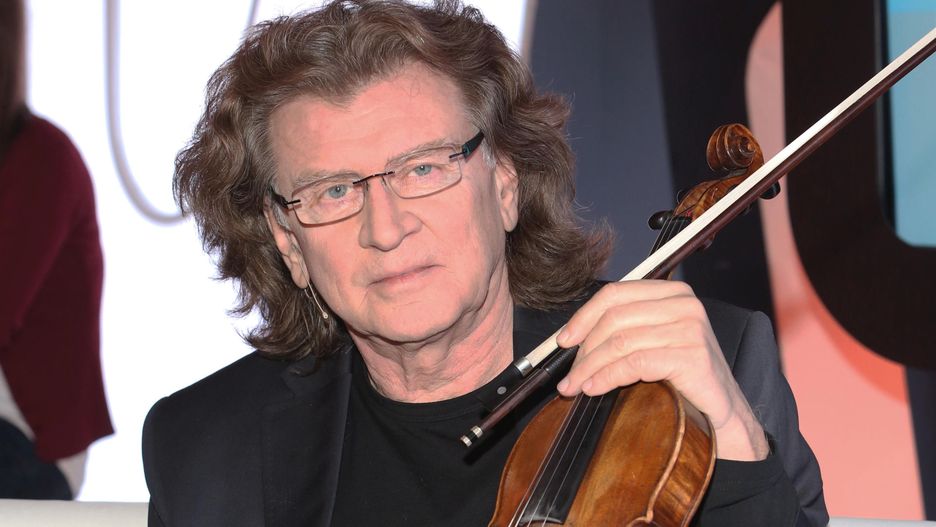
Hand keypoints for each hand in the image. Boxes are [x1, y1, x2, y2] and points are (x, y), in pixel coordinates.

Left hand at [555, 280, 768, 460]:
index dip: (584, 317)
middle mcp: (684, 303)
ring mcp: (690, 328)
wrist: (721, 410)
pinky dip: (607, 377)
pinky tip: (595, 388)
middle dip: (584, 349)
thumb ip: (623, 330)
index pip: (615, 294)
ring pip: (621, 342)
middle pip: (615, 318)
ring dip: (590, 367)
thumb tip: (571, 338)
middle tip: (568, 374)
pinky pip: (634, 363)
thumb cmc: (683, 376)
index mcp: (672, 292)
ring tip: (576, 386)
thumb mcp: (652, 342)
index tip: (564, 340)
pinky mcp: (692, 355)